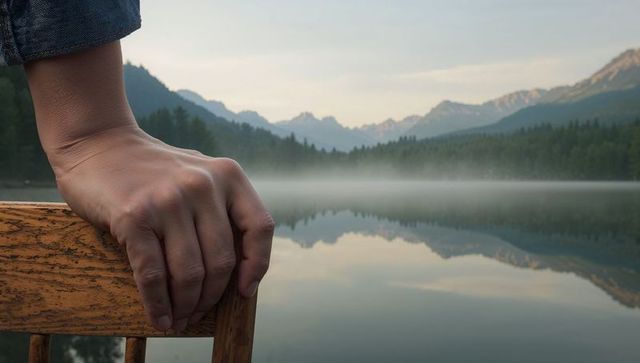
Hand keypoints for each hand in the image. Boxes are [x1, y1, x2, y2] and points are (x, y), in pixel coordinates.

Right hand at [51, 125, 273, 331]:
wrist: (99, 145)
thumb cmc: (154, 172)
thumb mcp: (200, 175)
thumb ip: (220, 209)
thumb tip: (238, 270)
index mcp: (228, 175)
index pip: (260, 227)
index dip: (258, 265)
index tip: (245, 291)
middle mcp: (203, 185)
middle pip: (222, 260)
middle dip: (211, 297)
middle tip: (198, 314)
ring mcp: (168, 200)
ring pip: (190, 272)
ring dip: (186, 305)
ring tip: (179, 319)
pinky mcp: (134, 216)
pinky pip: (153, 274)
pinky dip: (157, 303)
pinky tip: (158, 316)